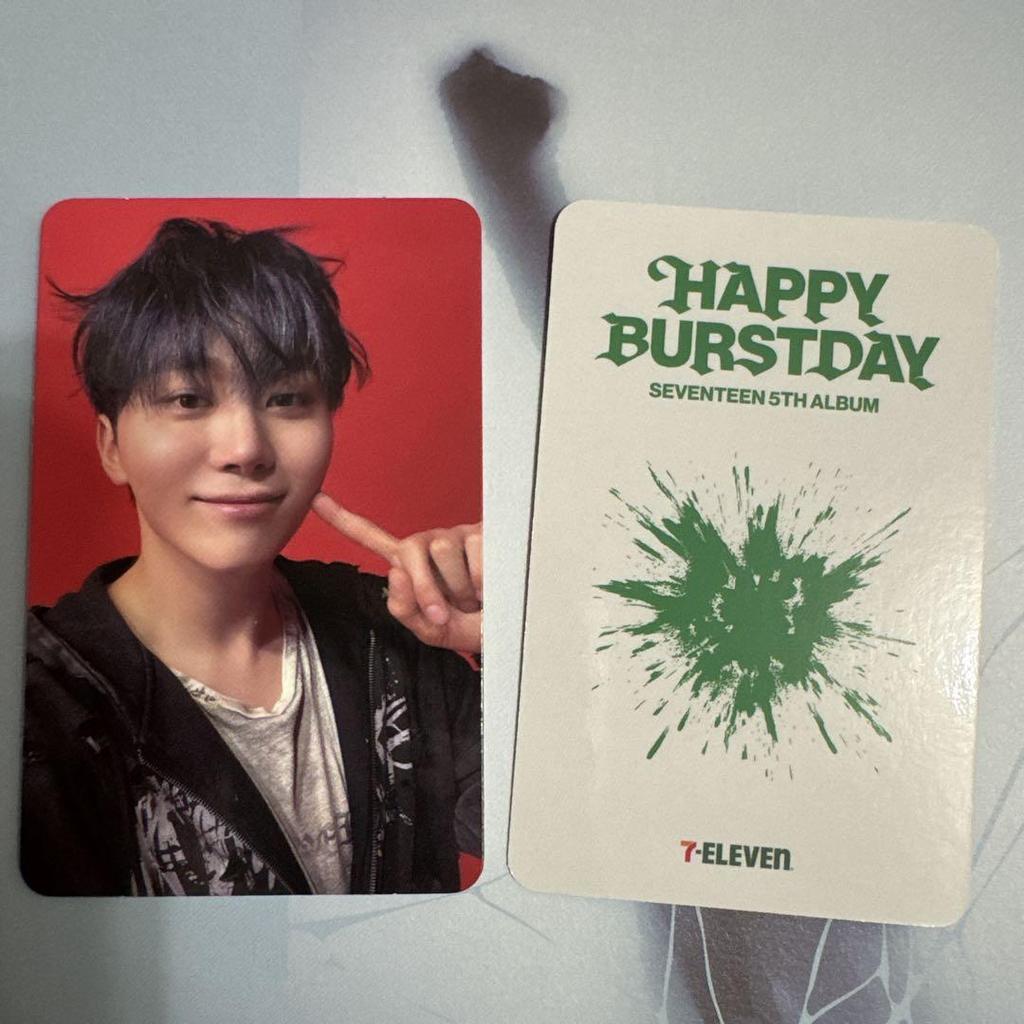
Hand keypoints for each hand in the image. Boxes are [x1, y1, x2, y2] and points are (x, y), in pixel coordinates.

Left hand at [312, 492, 481, 654]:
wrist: (512, 630)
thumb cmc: (472, 626)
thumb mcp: (432, 631)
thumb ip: (404, 609)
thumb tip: (396, 570)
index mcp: (411, 565)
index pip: (372, 538)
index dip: (343, 519)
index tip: (315, 499)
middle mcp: (431, 544)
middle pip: (411, 549)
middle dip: (426, 588)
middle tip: (446, 614)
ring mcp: (458, 536)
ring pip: (443, 549)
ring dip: (459, 587)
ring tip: (476, 599)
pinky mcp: (486, 533)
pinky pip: (475, 550)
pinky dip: (483, 580)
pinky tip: (492, 588)